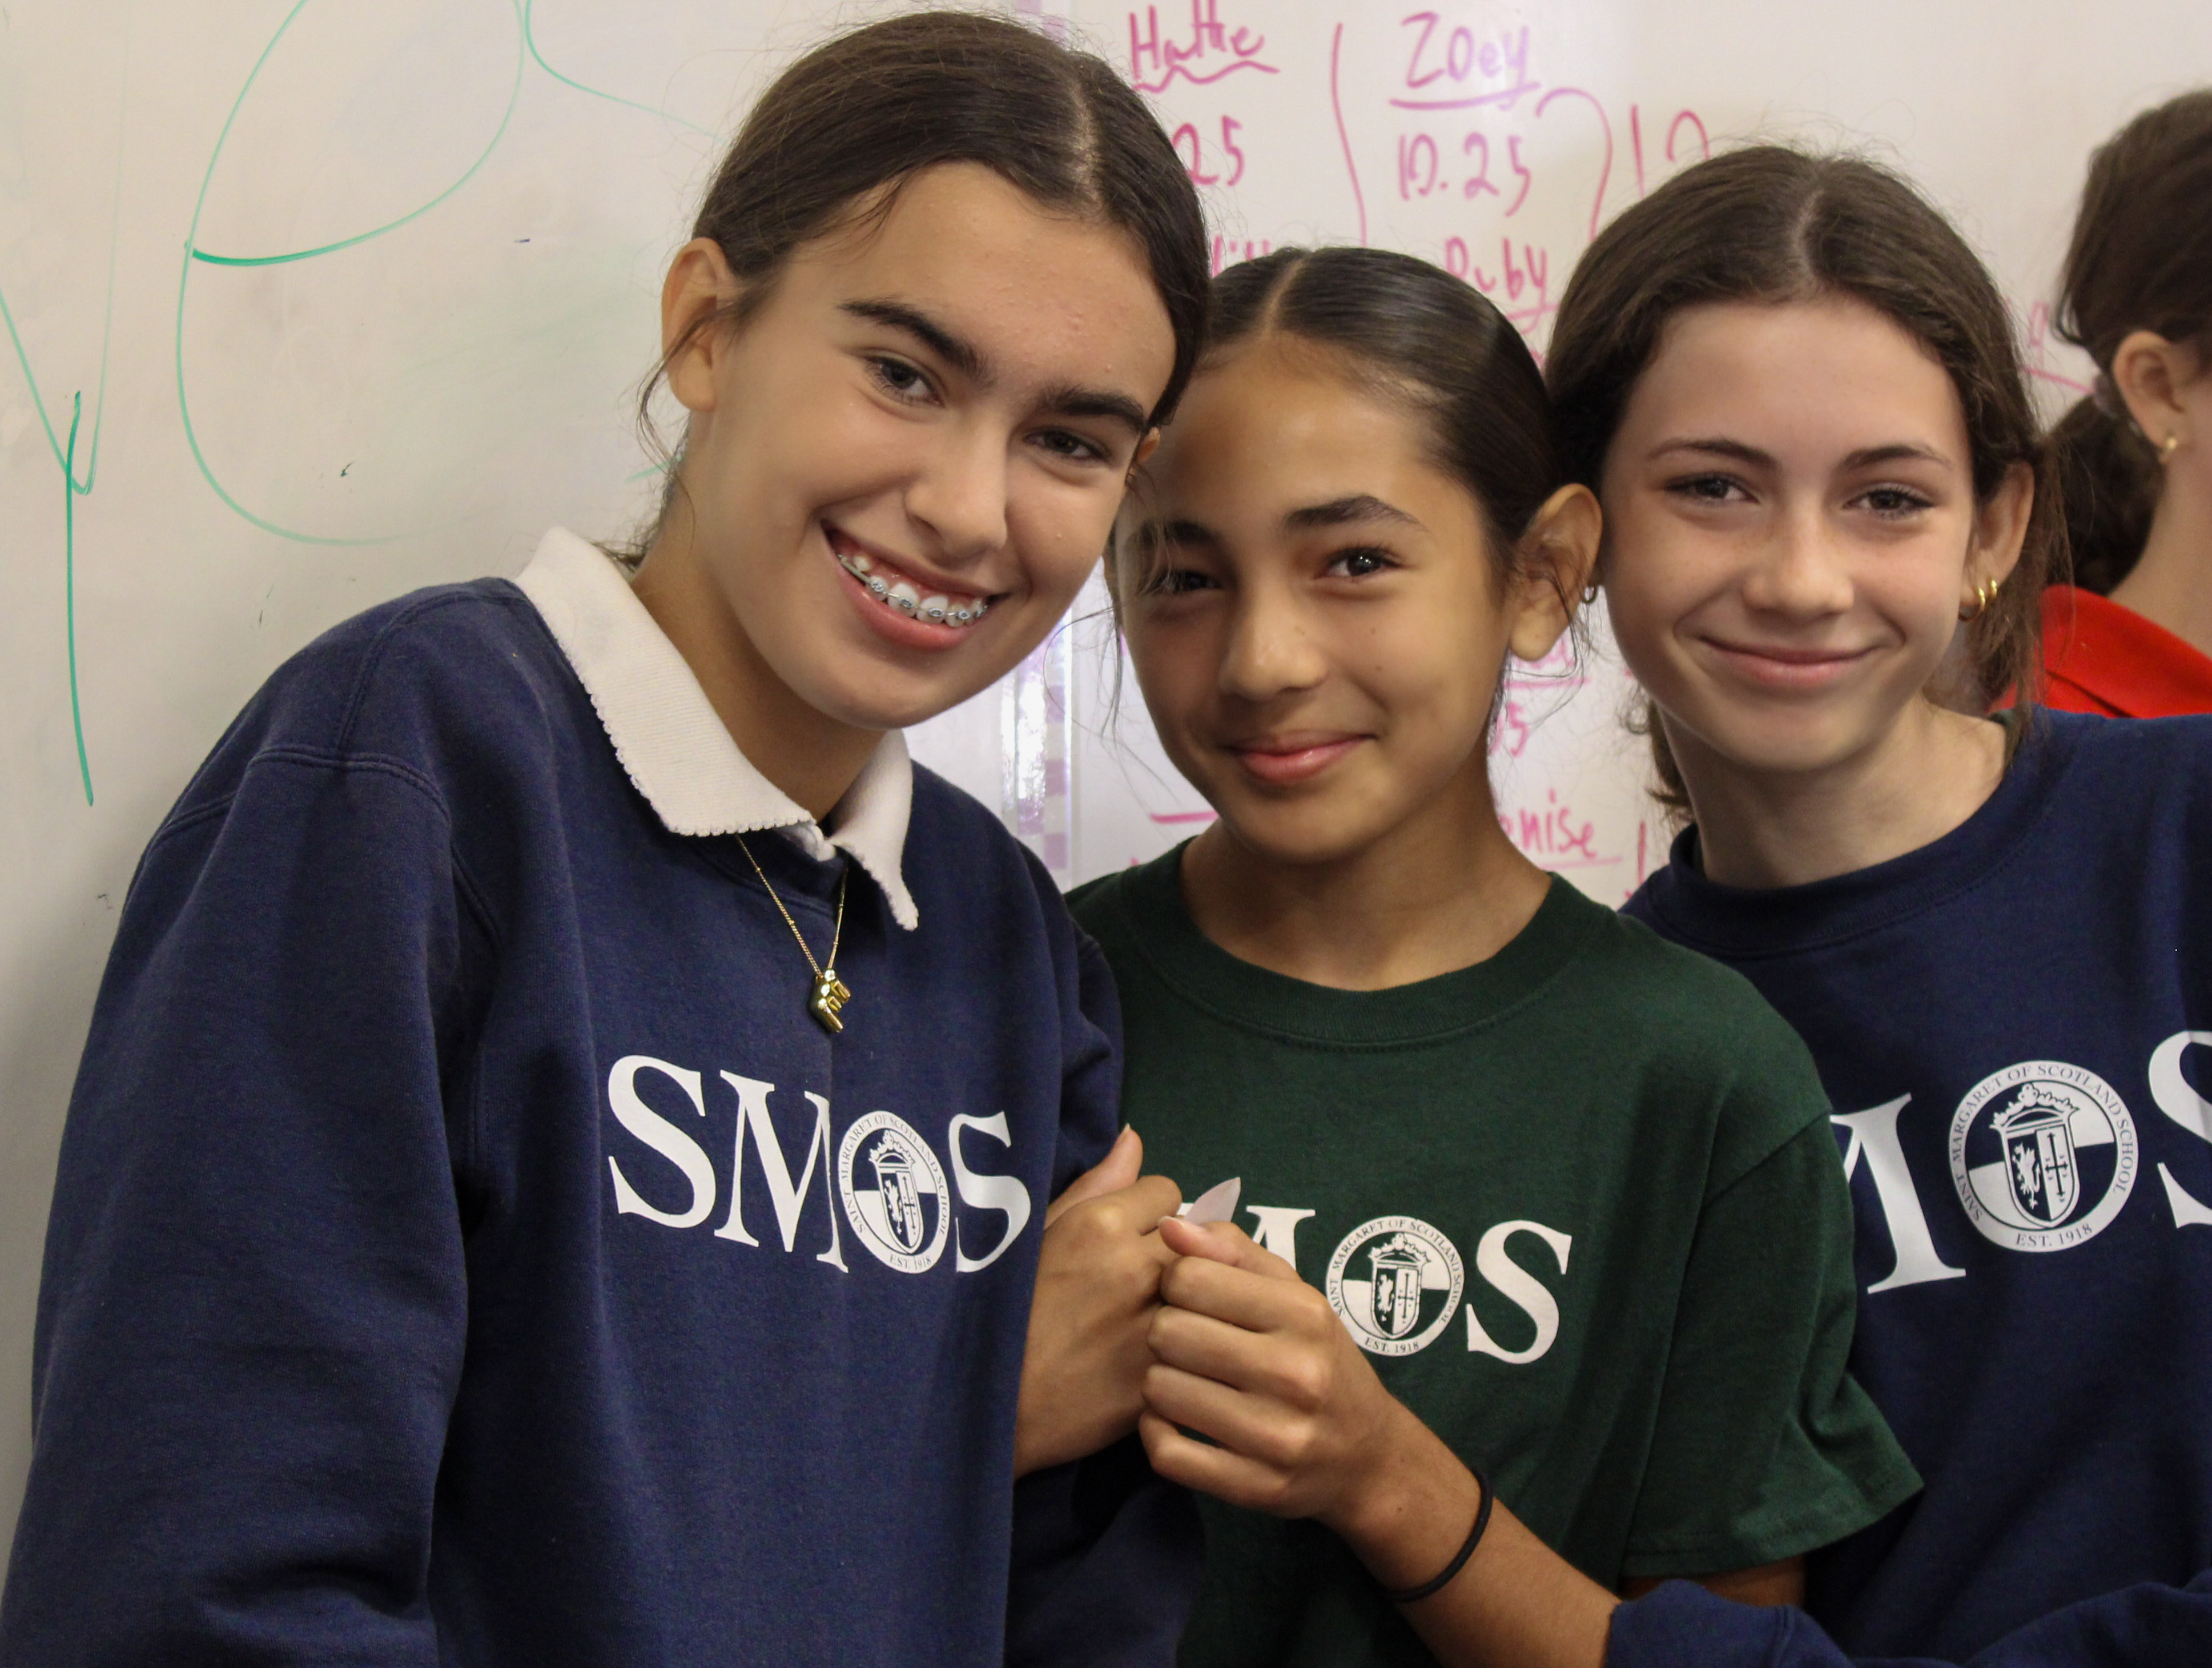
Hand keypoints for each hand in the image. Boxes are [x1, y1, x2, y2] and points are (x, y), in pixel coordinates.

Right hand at [1013, 1128, 1181, 1476]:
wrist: (991, 1407)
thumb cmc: (1003, 1313)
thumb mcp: (1037, 1236)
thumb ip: (1093, 1186)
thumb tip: (1135, 1138)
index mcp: (1099, 1224)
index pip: (1166, 1190)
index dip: (1149, 1212)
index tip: (1130, 1236)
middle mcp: (1135, 1267)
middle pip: (1196, 1235)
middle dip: (1177, 1249)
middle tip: (1148, 1278)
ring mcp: (1152, 1325)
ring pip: (1207, 1289)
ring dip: (1189, 1295)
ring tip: (1155, 1313)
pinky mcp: (1162, 1377)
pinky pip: (1199, 1343)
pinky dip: (1186, 1347)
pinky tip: (1155, 1355)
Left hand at [1144, 1220, 1620, 1667]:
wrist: (1366, 1456)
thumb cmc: (1318, 1359)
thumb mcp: (1294, 1295)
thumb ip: (1232, 1251)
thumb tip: (1169, 1225)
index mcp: (1305, 1315)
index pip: (1190, 1277)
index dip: (1174, 1280)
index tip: (1187, 1294)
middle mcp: (1296, 1374)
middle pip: (1168, 1332)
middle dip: (1162, 1331)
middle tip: (1181, 1340)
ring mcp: (1277, 1437)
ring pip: (1160, 1391)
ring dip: (1157, 1382)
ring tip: (1179, 1378)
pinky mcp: (1254, 1487)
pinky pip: (1167, 1453)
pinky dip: (1155, 1433)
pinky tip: (1173, 1419)